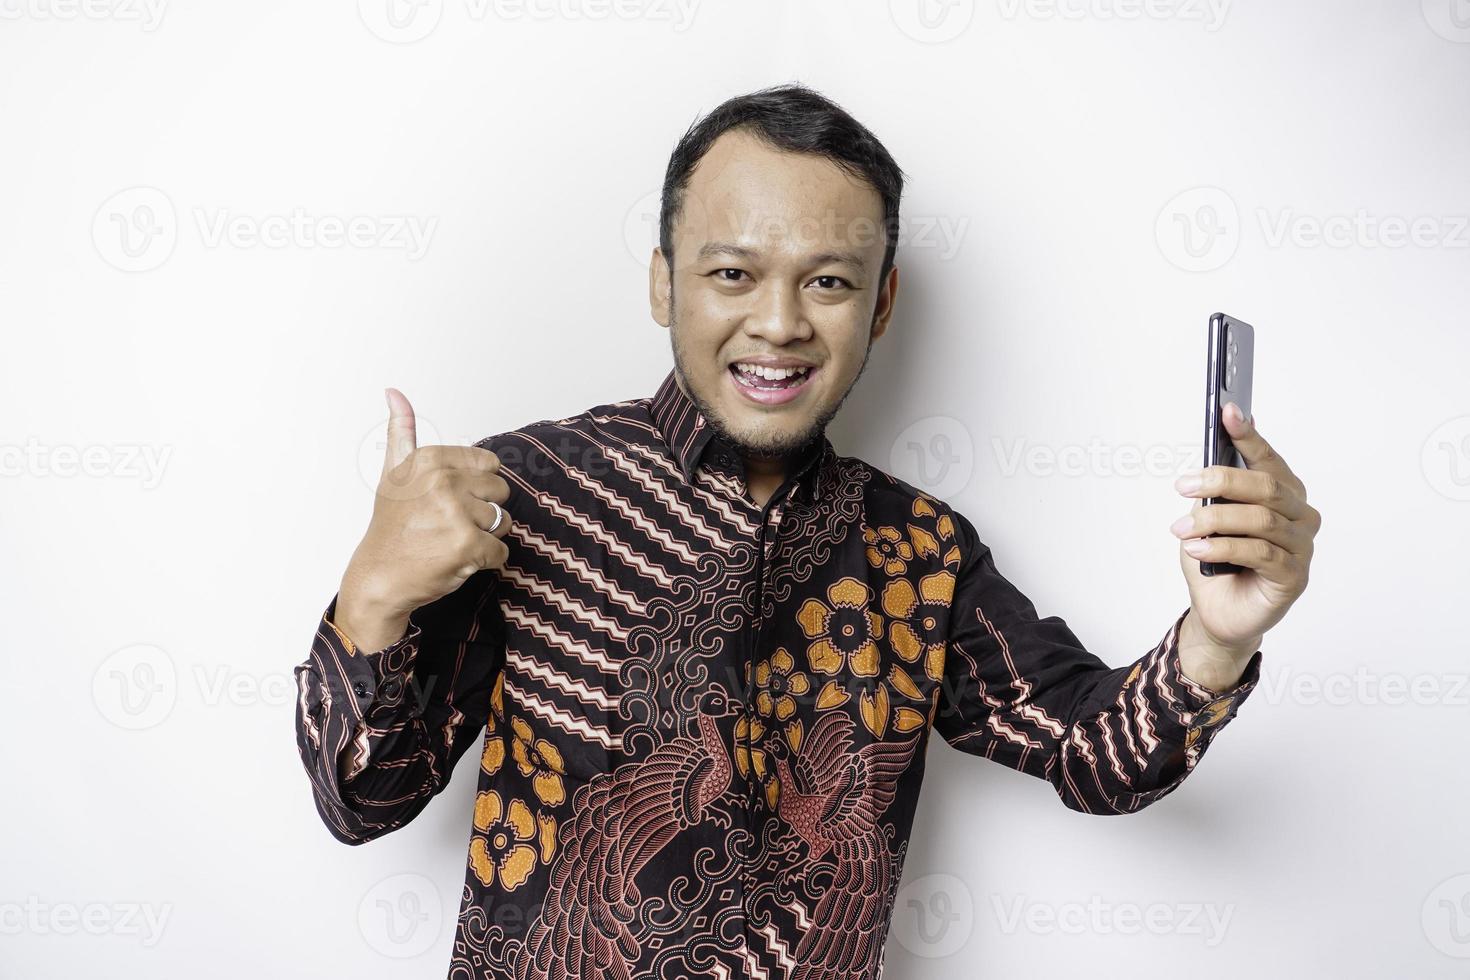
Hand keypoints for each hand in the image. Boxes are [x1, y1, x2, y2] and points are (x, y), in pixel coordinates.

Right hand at [336, 388, 512, 649]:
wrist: (379, 577)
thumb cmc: (391, 527)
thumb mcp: (393, 472)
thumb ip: (402, 431)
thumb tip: (394, 391)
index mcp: (430, 459)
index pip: (489, 465)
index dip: (476, 487)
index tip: (450, 500)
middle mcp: (442, 481)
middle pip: (500, 492)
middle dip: (483, 512)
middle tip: (449, 525)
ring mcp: (455, 513)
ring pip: (503, 522)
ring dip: (485, 537)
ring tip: (451, 542)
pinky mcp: (467, 545)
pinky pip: (501, 551)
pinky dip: (486, 561)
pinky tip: (458, 560)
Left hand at [1170, 401, 1320, 687]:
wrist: (1218, 612)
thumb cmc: (1215, 561)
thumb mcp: (1207, 520)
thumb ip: (1214, 495)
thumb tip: (1209, 469)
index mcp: (1283, 494)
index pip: (1267, 459)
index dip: (1248, 435)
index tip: (1228, 412)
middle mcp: (1299, 516)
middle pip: (1266, 487)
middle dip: (1220, 481)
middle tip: (1183, 485)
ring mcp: (1301, 547)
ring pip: (1261, 520)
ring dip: (1214, 521)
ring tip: (1182, 528)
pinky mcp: (1294, 577)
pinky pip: (1260, 553)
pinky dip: (1222, 547)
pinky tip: (1197, 548)